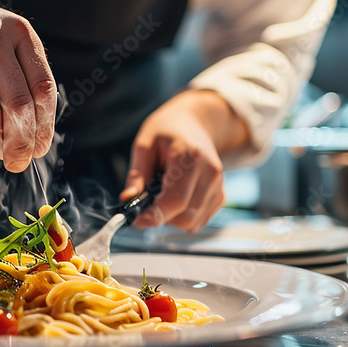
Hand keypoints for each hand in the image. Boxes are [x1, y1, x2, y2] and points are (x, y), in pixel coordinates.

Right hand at [0, 0, 55, 171]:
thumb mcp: (8, 42)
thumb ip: (25, 78)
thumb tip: (37, 137)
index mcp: (19, 31)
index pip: (42, 88)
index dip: (45, 125)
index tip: (40, 147)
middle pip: (17, 103)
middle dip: (22, 141)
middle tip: (20, 160)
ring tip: (0, 152)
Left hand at [120, 90, 249, 231]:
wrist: (195, 124)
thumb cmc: (167, 131)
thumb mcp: (145, 145)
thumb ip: (137, 175)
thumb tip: (127, 200)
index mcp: (190, 157)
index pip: (176, 199)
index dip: (155, 215)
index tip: (136, 220)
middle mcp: (210, 173)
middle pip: (185, 216)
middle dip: (161, 216)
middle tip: (145, 204)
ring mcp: (218, 185)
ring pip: (193, 222)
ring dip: (172, 218)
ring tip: (161, 195)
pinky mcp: (220, 195)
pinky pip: (199, 220)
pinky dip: (182, 217)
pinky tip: (174, 198)